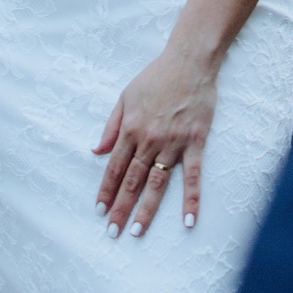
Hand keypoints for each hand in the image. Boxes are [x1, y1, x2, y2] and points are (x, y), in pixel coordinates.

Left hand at [93, 46, 216, 239]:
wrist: (189, 60)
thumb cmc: (157, 76)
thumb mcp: (126, 96)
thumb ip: (112, 126)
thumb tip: (97, 150)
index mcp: (131, 128)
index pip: (115, 167)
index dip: (106, 191)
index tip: (99, 211)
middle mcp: (150, 139)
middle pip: (133, 181)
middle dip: (120, 208)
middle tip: (112, 232)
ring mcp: (173, 142)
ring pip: (157, 183)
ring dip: (146, 210)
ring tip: (136, 231)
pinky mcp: (195, 142)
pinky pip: (193, 175)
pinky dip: (191, 199)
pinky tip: (188, 220)